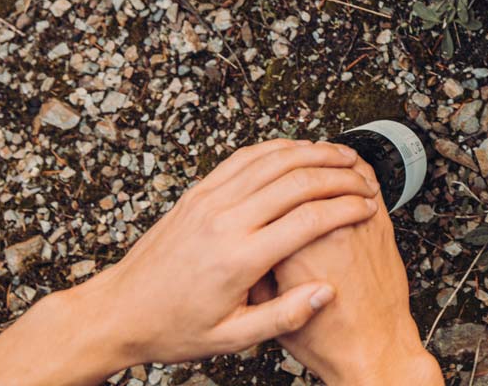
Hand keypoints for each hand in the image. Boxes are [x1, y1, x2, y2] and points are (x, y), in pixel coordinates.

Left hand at [68, 139, 381, 367]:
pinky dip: (277, 148)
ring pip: (272, 160)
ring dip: (313, 153)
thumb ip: (283, 316)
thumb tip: (327, 293)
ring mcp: (209, 201)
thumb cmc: (173, 328)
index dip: (346, 209)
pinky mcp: (198, 193)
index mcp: (238, 259)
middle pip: (297, 181)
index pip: (308, 220)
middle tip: (364, 179)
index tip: (368, 208)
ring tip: (342, 155)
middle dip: (339, 175)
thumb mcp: (230, 338)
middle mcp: (224, 221)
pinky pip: (244, 158)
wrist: (119, 311)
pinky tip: (298, 150)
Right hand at [258, 165, 442, 385]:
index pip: (268, 194)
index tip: (262, 181)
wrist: (373, 350)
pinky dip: (356, 167)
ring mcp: (353, 223)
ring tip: (319, 158)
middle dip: (298, 160)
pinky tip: (349, 168)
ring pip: (337, 169)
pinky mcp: (379, 224)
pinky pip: (366, 178)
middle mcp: (319, 231)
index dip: (265, 180)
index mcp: (283, 250)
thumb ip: (250, 272)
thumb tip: (244, 241)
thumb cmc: (323, 338)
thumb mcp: (262, 314)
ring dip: (327, 156)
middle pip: (301, 174)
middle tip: (293, 160)